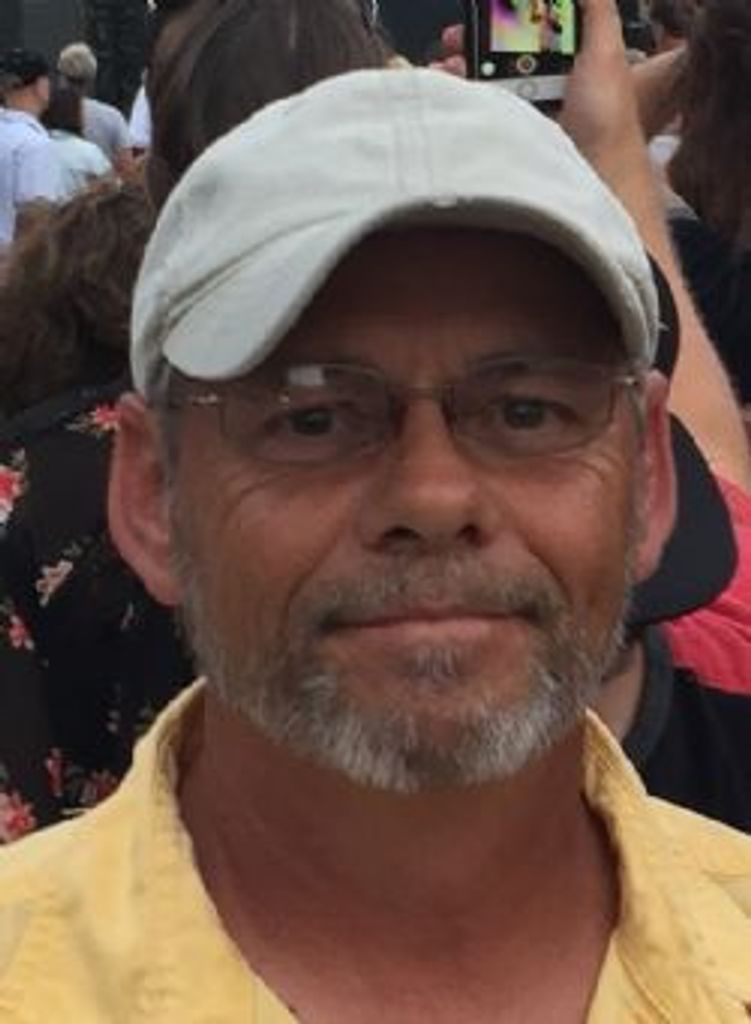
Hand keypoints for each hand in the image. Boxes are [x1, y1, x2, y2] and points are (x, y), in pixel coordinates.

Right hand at [431, 3, 652, 225]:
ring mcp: (526, 114)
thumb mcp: (607, 51)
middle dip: (475, 44)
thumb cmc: (606, 117)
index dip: (507, 19)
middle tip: (453, 40)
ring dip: (462, 71)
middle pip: (502, 57)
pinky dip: (463, 102)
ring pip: (487, 84)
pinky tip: (450, 93)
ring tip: (445, 67)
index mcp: (569, 62)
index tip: (487, 11)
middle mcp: (545, 87)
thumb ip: (597, 11)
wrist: (594, 176)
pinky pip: (483, 114)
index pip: (533, 31)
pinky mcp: (511, 137)